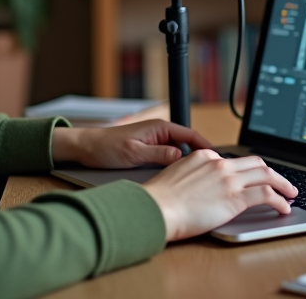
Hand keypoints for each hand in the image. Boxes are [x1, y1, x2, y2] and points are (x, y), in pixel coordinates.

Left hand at [52, 120, 211, 168]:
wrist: (87, 148)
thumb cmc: (107, 147)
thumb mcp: (134, 153)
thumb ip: (158, 154)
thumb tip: (180, 156)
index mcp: (159, 127)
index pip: (190, 134)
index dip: (206, 146)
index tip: (218, 158)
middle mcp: (160, 132)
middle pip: (189, 143)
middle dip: (202, 155)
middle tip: (215, 171)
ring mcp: (156, 142)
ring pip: (181, 152)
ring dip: (191, 161)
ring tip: (203, 176)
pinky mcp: (150, 151)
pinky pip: (171, 157)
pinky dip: (179, 165)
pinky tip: (182, 177)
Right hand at [141, 150, 298, 240]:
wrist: (155, 208)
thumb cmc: (159, 199)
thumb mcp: (175, 176)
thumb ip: (192, 175)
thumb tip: (200, 187)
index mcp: (204, 156)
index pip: (234, 160)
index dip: (249, 171)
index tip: (255, 178)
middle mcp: (219, 163)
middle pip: (255, 163)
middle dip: (272, 172)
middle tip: (281, 182)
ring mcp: (228, 179)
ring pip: (267, 175)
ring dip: (283, 184)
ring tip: (291, 194)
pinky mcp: (235, 197)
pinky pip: (267, 194)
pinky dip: (280, 200)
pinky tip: (284, 208)